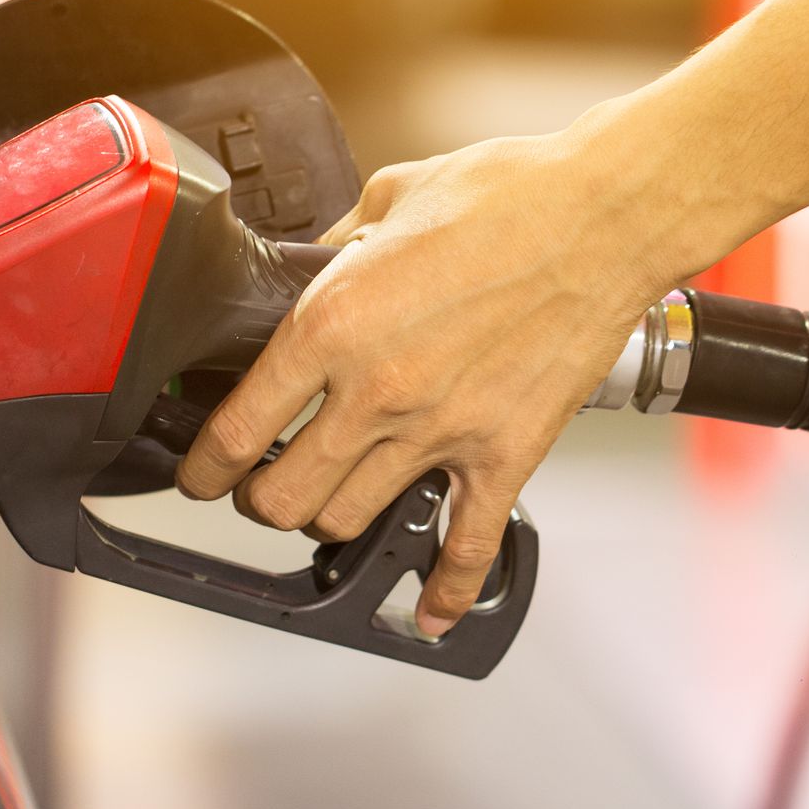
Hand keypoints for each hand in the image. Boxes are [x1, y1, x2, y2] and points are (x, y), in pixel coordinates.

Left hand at [176, 122, 713, 636]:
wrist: (607, 215)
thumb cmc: (507, 195)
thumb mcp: (387, 198)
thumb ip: (336, 249)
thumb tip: (315, 268)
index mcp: (331, 325)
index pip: (236, 429)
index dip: (204, 465)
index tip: (201, 472)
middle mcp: (376, 391)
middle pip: (282, 497)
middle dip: (259, 500)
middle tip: (259, 488)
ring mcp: (441, 432)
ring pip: (348, 522)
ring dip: (329, 521)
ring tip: (328, 503)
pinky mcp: (504, 455)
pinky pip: (467, 548)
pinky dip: (446, 592)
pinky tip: (430, 613)